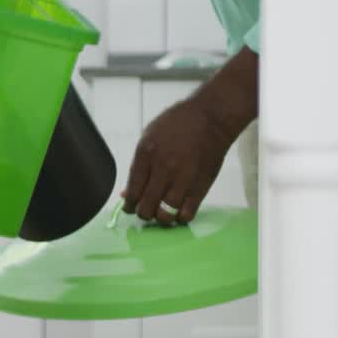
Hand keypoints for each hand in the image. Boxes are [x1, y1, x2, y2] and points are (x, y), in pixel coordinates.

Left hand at [123, 48, 258, 224]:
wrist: (211, 118)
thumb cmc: (177, 123)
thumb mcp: (149, 137)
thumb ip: (138, 165)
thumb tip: (127, 192)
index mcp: (146, 155)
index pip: (132, 192)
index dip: (129, 205)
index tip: (130, 207)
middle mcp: (163, 170)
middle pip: (146, 208)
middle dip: (143, 213)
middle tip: (146, 210)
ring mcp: (183, 180)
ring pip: (165, 215)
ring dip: (161, 218)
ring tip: (161, 212)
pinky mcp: (201, 187)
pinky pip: (186, 215)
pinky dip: (180, 218)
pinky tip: (178, 211)